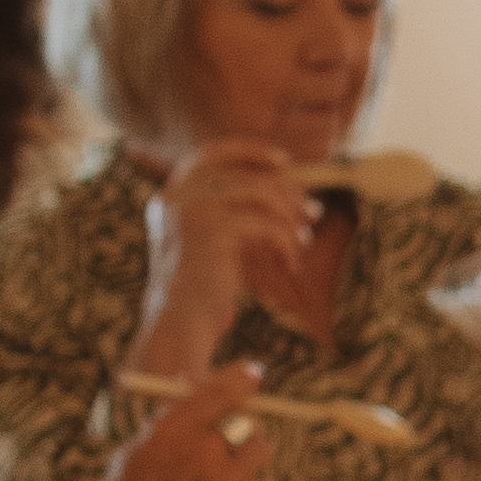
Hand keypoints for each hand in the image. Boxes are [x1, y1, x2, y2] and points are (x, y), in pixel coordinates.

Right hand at [55, 381, 271, 480]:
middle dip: (247, 429)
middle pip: (252, 424)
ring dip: (244, 467)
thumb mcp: (135, 453)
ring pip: (259, 460)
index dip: (241, 378)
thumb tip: (191, 379)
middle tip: (237, 437)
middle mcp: (202, 454)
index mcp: (171, 432)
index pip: (222, 391)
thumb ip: (168, 420)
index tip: (253, 373)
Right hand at [134, 140, 308, 369]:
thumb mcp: (206, 246)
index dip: (247, 151)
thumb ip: (225, 216)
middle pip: (242, 174)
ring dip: (290, 213)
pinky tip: (291, 263)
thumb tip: (277, 194)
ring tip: (306, 237)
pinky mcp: (214, 231)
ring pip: (259, 194)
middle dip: (282, 188)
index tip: (281, 161)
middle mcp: (175, 199)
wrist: (176, 329)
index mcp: (168, 199)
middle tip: (312, 209)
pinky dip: (286, 242)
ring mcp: (192, 211)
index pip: (208, 156)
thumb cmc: (196, 296)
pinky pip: (266, 225)